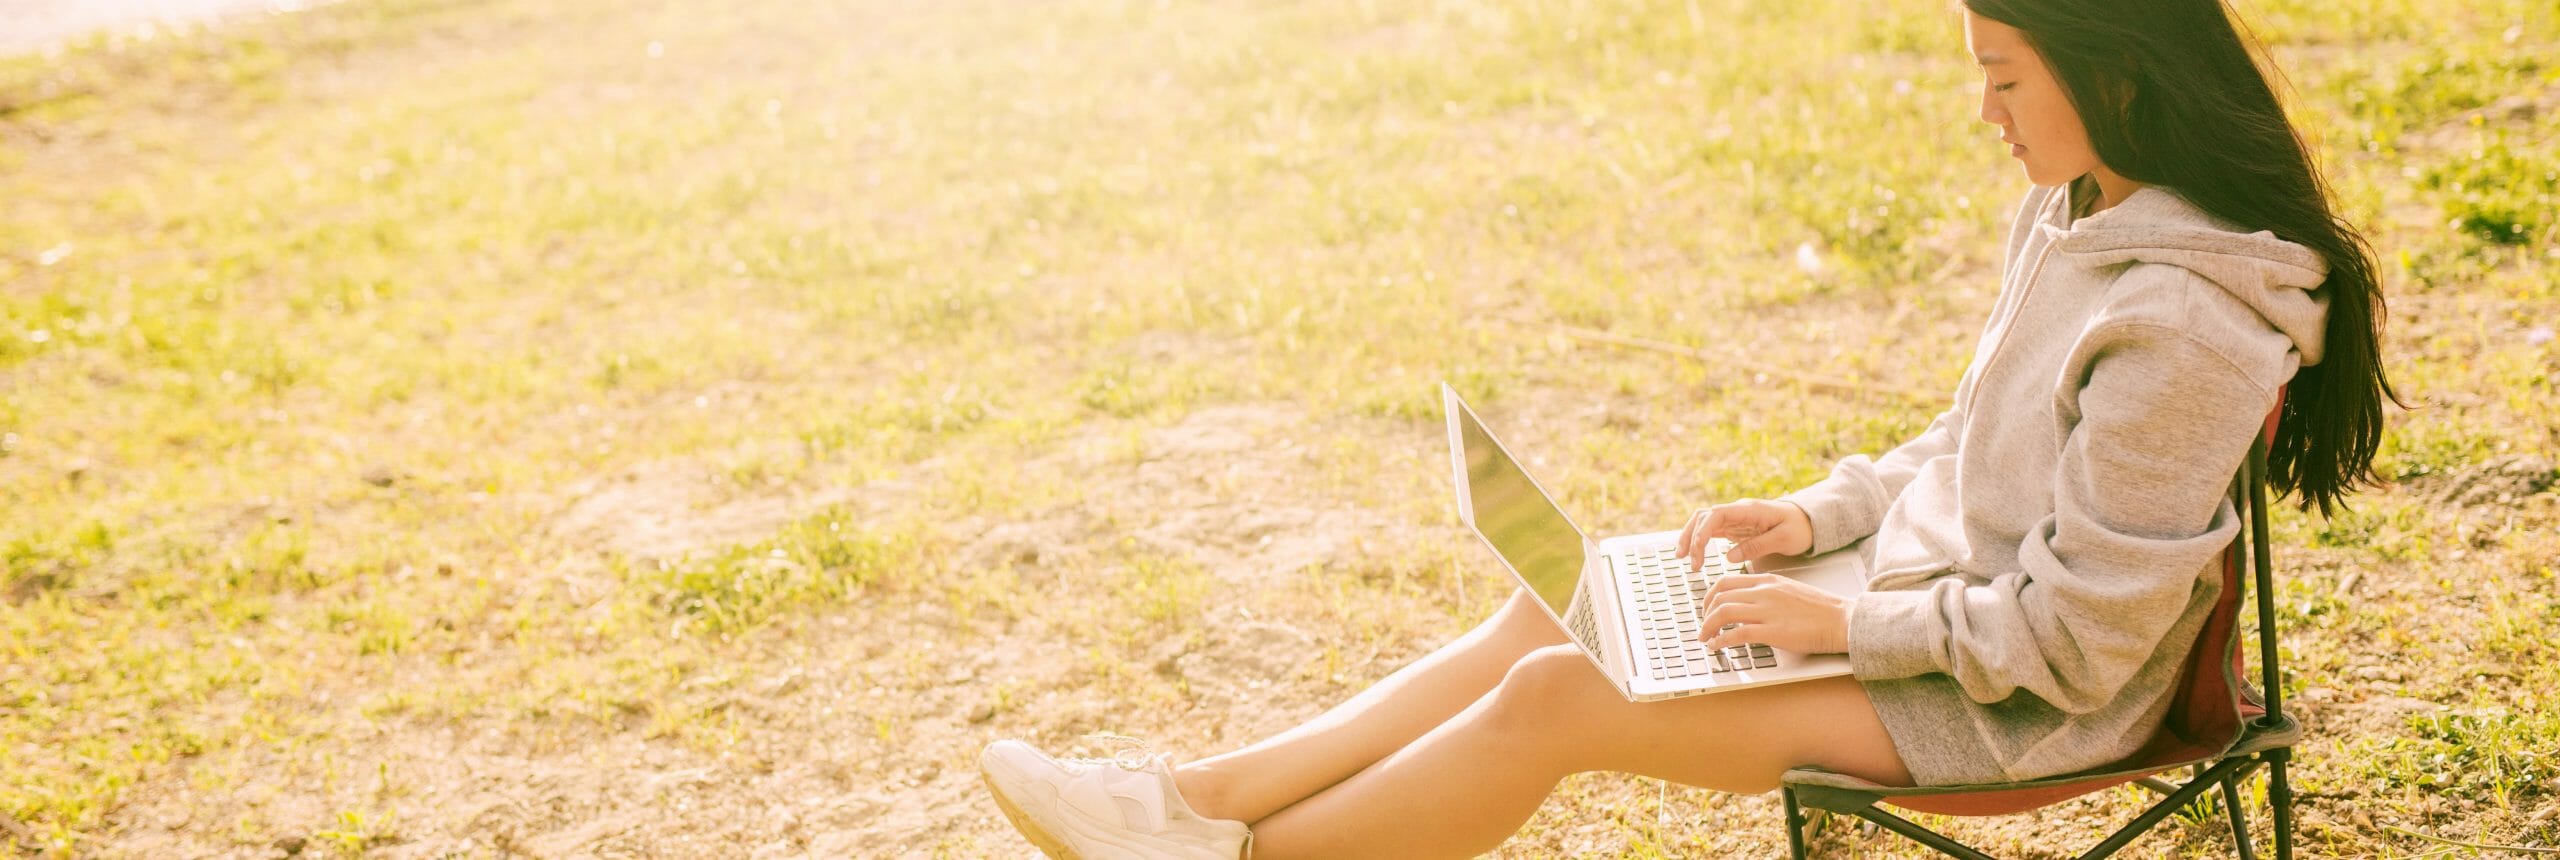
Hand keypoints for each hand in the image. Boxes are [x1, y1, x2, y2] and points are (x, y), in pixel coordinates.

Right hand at [1676, 498, 1813, 570]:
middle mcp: (1738, 511)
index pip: (1716, 515)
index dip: (1702, 532)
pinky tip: (1694, 553)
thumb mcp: (1783, 539)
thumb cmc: (1799, 528)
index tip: (1697, 551)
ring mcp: (1735, 518)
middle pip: (1704, 517)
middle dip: (1691, 537)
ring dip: (1690, 538)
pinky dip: (1699, 541)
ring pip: (1703, 522)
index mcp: (1749, 510)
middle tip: (1689, 561)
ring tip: (1682, 557)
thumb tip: (1729, 556)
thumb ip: (1756, 546)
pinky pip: (1711, 530)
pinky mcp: (1735, 527)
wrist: (1810, 521)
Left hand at [1695, 572, 1851, 654]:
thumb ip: (1767, 593)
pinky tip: (1717, 646)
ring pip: (1723, 613)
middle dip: (1705, 613)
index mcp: (1767, 580)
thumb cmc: (1820, 610)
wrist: (1842, 620)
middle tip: (1703, 626)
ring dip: (1708, 627)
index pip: (1726, 582)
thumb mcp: (1788, 590)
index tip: (1706, 609)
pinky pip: (1737, 634)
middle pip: (1720, 596)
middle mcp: (1764, 592)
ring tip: (1705, 638)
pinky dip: (1721, 640)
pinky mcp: (1773, 631)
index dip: (1709, 597)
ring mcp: (1768, 610)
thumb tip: (1747, 604)